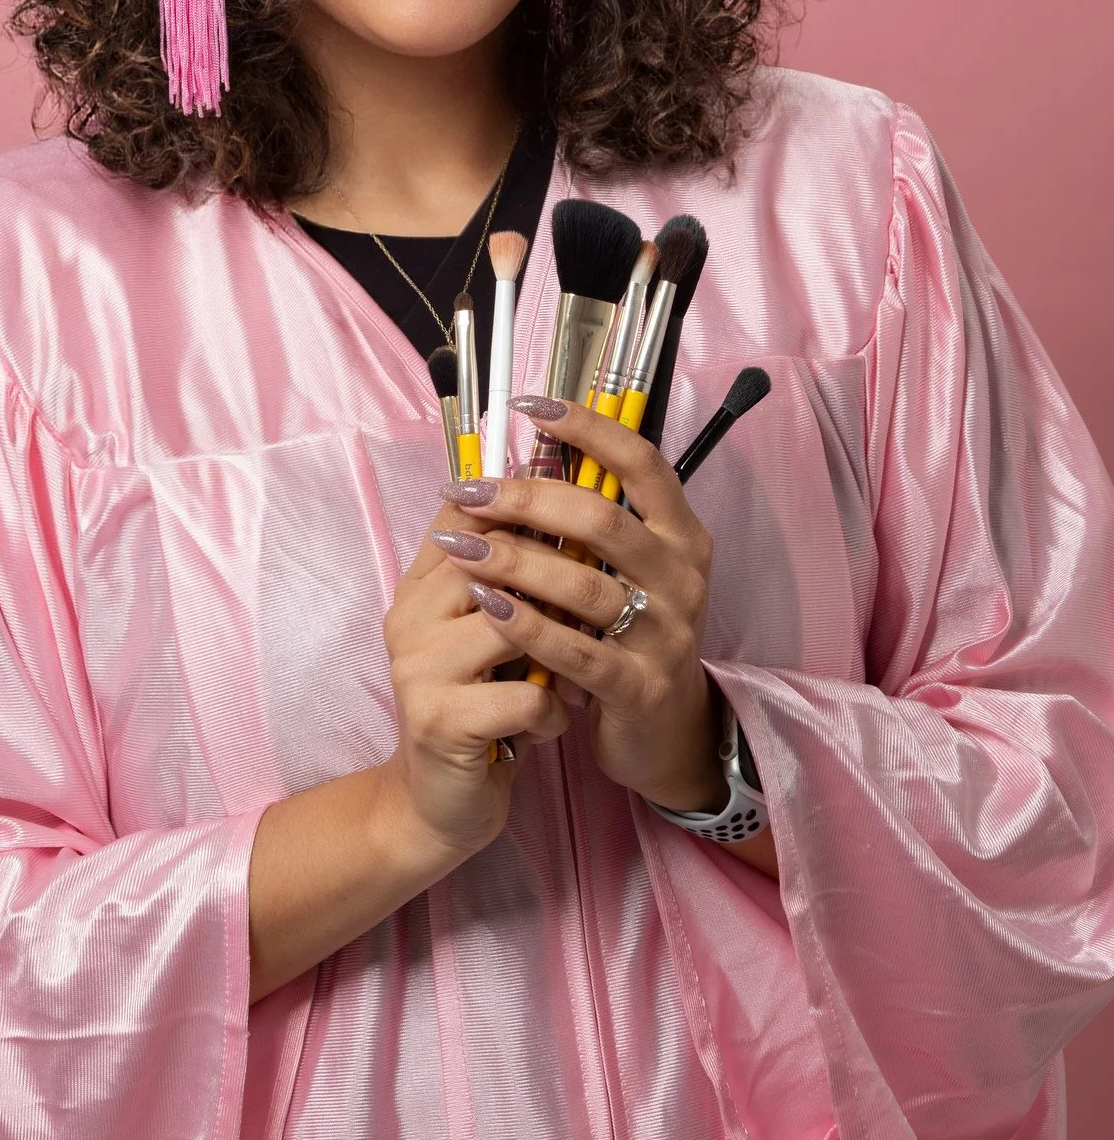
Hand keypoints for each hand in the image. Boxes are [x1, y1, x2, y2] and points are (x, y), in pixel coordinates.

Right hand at [378, 499, 570, 864]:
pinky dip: (552, 711)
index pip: (464, 515)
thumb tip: (564, 509)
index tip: (577, 507)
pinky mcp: (441, 721)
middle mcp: (410, 619)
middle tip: (598, 599)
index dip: (521, 500)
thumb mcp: (487, 638)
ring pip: (511, 625)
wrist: (437, 805)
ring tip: (569, 674)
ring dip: (557, 650)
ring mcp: (419, 669)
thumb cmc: (480, 709)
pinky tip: (551, 723)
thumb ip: (507, 583)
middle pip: (492, 561)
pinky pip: (523, 696)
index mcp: (420, 589)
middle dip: (556, 579)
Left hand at [429, 398, 726, 814]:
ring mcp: (665, 635)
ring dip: (514, 561)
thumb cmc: (631, 633)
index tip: (527, 406)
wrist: (667, 733)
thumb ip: (591, 522)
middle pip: (602, 521)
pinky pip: (576, 651)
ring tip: (459, 545)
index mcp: (681, 536)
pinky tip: (485, 606)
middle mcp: (681, 578)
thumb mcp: (626, 572)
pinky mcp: (639, 687)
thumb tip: (520, 457)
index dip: (588, 429)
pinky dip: (526, 625)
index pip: (642, 464)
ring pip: (583, 586)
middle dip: (528, 498)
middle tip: (470, 490)